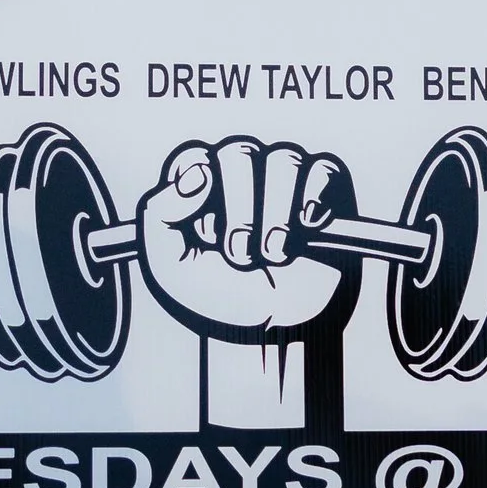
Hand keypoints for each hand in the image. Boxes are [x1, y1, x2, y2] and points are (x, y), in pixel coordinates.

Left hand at [136, 137, 364, 347]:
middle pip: (239, 152)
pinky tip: (307, 225)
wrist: (271, 335)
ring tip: (273, 255)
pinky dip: (315, 196)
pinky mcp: (326, 194)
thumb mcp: (168, 266)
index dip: (198, 199)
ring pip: (284, 159)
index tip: (204, 238)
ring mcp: (285, 180)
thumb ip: (161, 213)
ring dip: (276, 215)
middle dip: (239, 212)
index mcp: (199, 184)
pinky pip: (324, 170)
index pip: (195, 156)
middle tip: (240, 256)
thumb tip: (198, 172)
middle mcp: (241, 172)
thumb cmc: (218, 296)